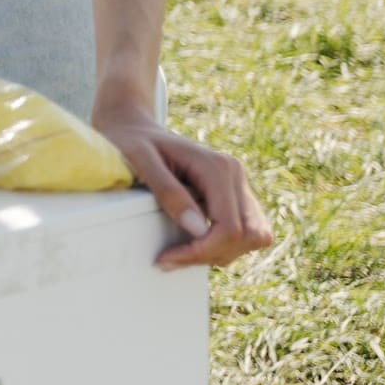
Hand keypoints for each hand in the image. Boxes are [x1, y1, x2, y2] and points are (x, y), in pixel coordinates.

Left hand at [93, 109, 273, 270]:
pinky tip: (190, 243)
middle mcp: (236, 176)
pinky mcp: (234, 196)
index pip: (230, 227)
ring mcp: (238, 186)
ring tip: (179, 252)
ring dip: (220, 252)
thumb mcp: (139, 160)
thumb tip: (197, 229)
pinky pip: (245, 232)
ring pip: (253, 237)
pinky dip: (222, 245)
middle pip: (249, 235)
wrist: (132, 126)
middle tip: (170, 259)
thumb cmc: (131, 140)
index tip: (167, 258)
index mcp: (218, 167)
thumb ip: (167, 191)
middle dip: (212, 254)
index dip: (203, 250)